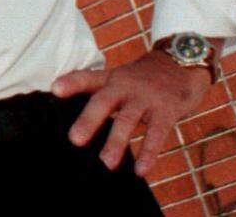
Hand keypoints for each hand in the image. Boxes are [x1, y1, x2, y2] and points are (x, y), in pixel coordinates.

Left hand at [52, 52, 211, 177]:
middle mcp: (125, 86)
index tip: (54, 89)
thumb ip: (100, 91)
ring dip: (117, 142)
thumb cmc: (145, 77)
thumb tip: (76, 112)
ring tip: (106, 163)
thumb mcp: (120, 77)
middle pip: (103, 101)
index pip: (87, 78)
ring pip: (128, 120)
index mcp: (111, 78)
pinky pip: (157, 134)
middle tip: (75, 140)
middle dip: (89, 121)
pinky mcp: (166, 111)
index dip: (71, 83)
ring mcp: (145, 98)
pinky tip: (141, 170)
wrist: (181, 64)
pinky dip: (149, 153)